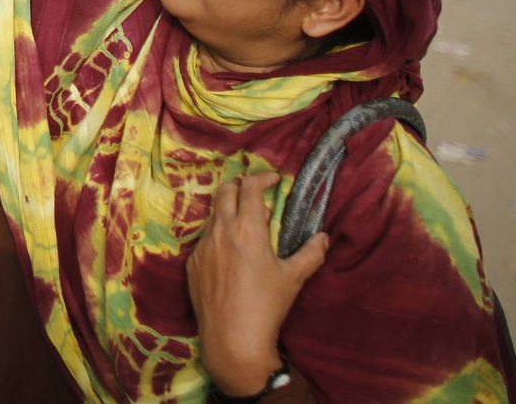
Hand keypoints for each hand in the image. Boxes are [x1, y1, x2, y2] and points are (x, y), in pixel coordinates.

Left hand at [187, 171, 326, 395]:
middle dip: (241, 186)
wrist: (232, 339)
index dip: (263, 177)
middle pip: (225, 191)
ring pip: (213, 214)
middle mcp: (220, 230)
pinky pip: (204, 239)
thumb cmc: (266, 306)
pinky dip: (217, 235)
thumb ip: (311, 253)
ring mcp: (202, 246)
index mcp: (247, 228)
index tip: (274, 180)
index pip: (251, 187)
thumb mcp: (293, 278)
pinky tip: (229, 254)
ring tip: (245, 226)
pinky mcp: (192, 263)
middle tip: (256, 195)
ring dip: (228, 211)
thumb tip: (324, 237)